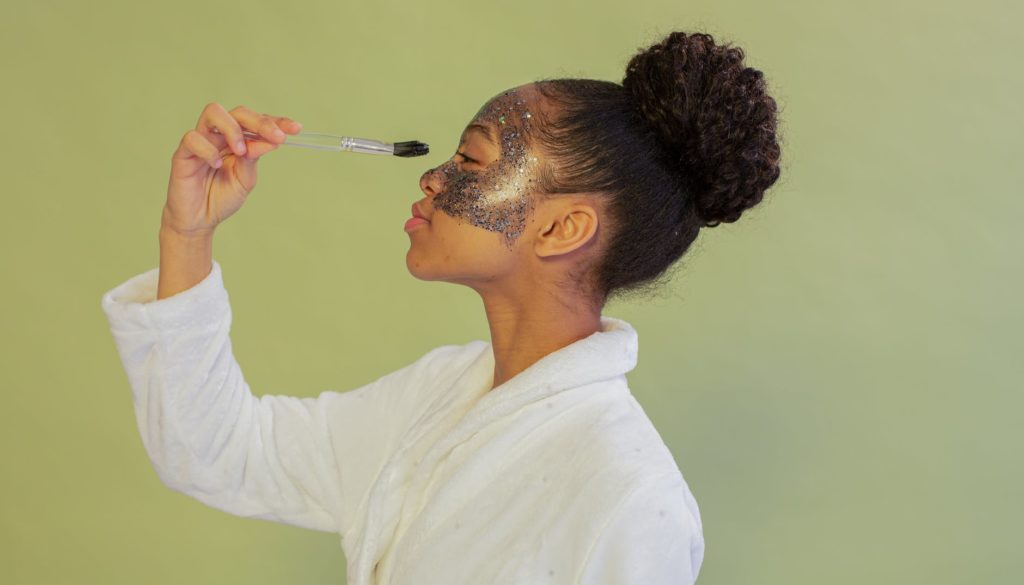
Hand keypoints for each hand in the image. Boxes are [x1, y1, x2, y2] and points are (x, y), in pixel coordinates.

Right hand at [161, 102, 301, 236]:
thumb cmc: (222, 197)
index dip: (277, 122)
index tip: (296, 129)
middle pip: (238, 111)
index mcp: (238, 139)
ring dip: (233, 129)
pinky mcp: (183, 153)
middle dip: (260, 122)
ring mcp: (201, 141)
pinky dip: (208, 149)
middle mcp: (220, 135)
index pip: (257, 121)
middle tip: (277, 137)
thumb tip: (271, 140)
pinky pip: (193, 138)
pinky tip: (217, 165)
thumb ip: (254, 159)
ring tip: (241, 151)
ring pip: (213, 113)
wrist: (200, 220)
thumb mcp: (246, 179)